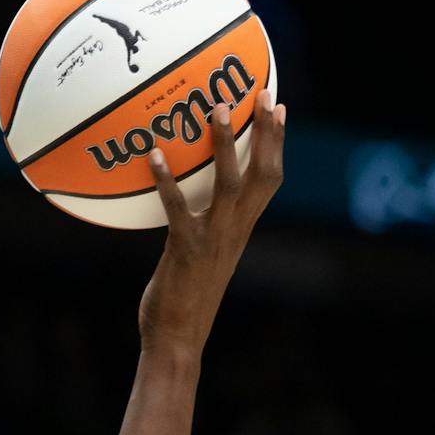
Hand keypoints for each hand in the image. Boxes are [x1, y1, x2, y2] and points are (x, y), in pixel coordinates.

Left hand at [137, 98, 286, 355]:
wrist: (177, 340)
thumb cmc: (184, 299)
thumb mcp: (202, 257)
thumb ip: (203, 227)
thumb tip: (189, 201)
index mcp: (241, 231)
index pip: (270, 180)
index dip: (277, 144)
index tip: (279, 107)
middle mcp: (234, 231)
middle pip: (261, 174)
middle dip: (265, 133)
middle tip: (260, 93)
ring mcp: (212, 240)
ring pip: (228, 184)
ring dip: (223, 145)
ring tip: (215, 109)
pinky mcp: (186, 250)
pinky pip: (178, 209)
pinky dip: (167, 182)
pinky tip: (154, 156)